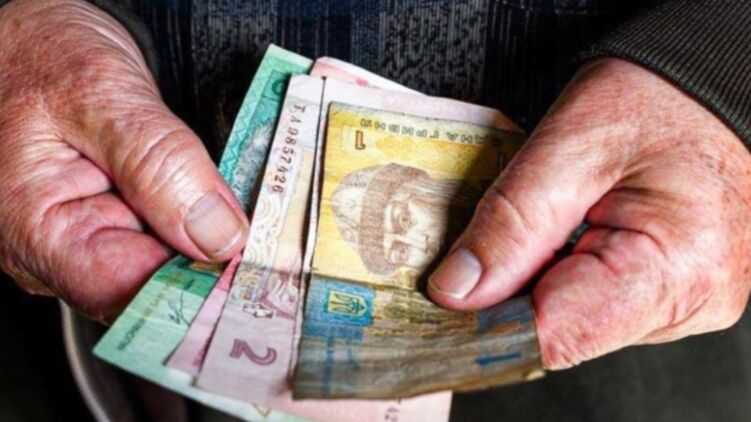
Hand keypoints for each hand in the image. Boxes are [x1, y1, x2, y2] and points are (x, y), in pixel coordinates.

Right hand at [0, 0, 247, 320]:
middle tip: (271, 243)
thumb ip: (160, 165)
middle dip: (214, 266)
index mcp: (36, 232)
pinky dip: (200, 227)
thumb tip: (219, 236)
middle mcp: (56, 253)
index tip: (255, 268)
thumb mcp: (101, 95)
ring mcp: (85, 241)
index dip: (200, 289)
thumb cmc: (43, 57)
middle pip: (153, 287)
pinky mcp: (111, 226)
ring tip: (254, 221)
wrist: (32, 43)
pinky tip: (225, 209)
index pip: (131, 293)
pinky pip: (165, 241)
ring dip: (213, 245)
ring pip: (166, 266)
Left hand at [428, 58, 750, 368]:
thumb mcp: (570, 146)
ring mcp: (687, 303)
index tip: (440, 297)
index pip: (555, 336)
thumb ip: (511, 223)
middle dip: (507, 296)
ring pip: (576, 322)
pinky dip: (563, 278)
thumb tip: (457, 291)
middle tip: (475, 249)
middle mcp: (692, 302)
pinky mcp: (674, 294)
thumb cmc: (658, 97)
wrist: (711, 86)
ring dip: (535, 284)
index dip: (485, 322)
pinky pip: (598, 306)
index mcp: (674, 267)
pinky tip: (559, 239)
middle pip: (562, 333)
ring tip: (533, 228)